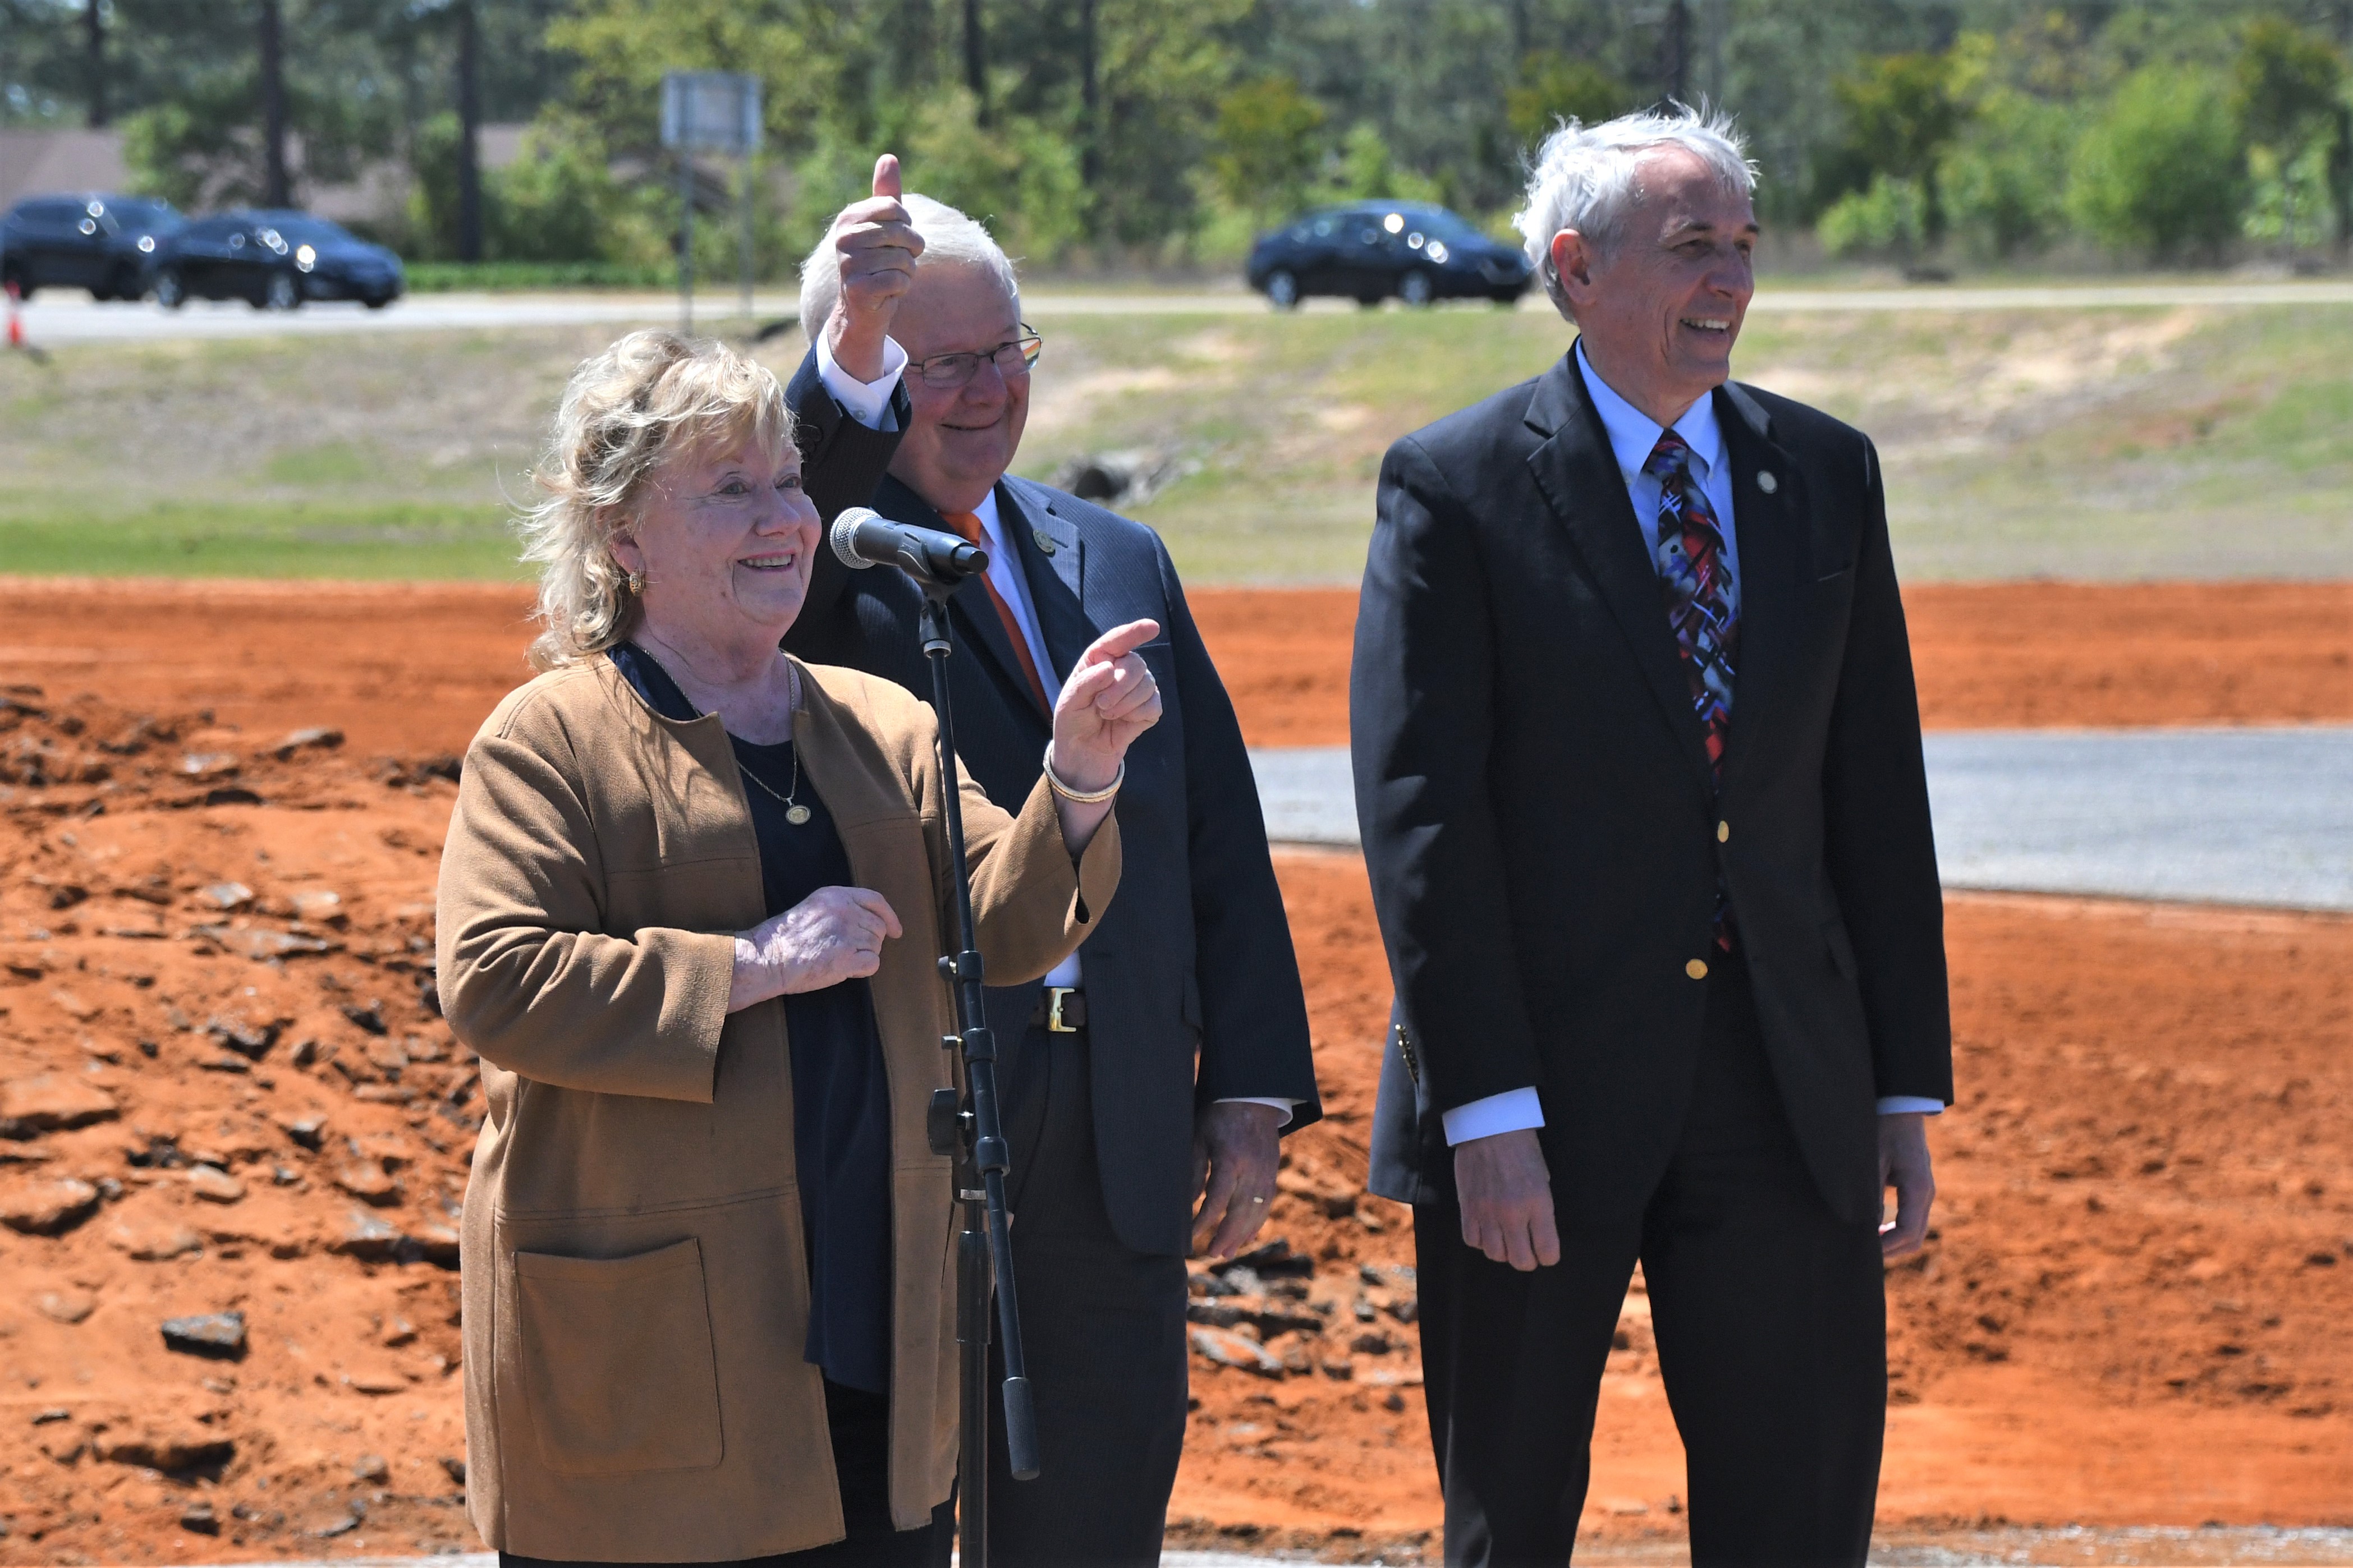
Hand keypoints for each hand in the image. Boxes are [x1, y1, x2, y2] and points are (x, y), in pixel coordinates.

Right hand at [729, 885, 902, 1010]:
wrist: (767, 958)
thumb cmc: (786, 937)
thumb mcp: (813, 908)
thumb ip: (840, 908)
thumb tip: (868, 921)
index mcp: (835, 895)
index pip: (875, 900)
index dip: (889, 916)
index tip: (895, 930)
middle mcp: (844, 911)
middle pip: (877, 928)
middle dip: (870, 942)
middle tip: (849, 952)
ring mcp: (845, 934)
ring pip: (875, 947)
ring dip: (863, 956)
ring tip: (839, 959)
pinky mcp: (845, 958)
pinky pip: (872, 964)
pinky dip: (863, 970)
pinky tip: (846, 970)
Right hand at [824, 154, 923, 382]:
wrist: (862, 309)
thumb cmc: (877, 262)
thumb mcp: (883, 226)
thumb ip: (886, 195)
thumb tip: (889, 157)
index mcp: (849, 218)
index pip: (896, 209)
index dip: (907, 225)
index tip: (897, 237)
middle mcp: (843, 238)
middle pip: (902, 234)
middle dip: (910, 250)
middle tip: (898, 260)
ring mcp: (848, 264)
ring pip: (903, 259)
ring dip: (906, 272)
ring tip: (890, 276)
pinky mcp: (858, 289)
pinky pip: (899, 281)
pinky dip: (901, 288)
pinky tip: (887, 292)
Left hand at [1050, 619, 1162, 792]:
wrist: (1082, 752)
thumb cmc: (1073, 720)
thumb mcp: (1069, 701)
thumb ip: (1087, 682)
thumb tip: (1110, 668)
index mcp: (1100, 659)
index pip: (1119, 640)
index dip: (1136, 632)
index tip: (1152, 627)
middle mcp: (1122, 669)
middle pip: (1136, 664)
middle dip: (1120, 686)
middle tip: (1101, 705)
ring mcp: (1139, 688)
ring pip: (1147, 684)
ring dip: (1125, 704)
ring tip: (1106, 715)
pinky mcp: (1149, 708)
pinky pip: (1153, 705)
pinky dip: (1136, 715)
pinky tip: (1123, 722)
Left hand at [1189, 1101, 1283, 1259]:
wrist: (1253, 1095)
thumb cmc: (1219, 1114)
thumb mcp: (1200, 1137)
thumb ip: (1195, 1171)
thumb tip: (1187, 1203)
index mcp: (1231, 1159)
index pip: (1218, 1200)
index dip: (1205, 1221)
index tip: (1191, 1236)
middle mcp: (1253, 1169)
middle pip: (1241, 1212)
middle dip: (1227, 1236)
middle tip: (1213, 1254)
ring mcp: (1267, 1171)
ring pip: (1257, 1211)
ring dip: (1242, 1234)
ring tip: (1227, 1252)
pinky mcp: (1273, 1171)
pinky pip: (1267, 1203)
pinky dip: (1257, 1222)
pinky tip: (1248, 1235)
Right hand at [1454, 1128, 1559, 1270]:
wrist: (1488, 1126)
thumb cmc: (1521, 1147)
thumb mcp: (1542, 1177)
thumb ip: (1540, 1208)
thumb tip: (1537, 1233)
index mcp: (1538, 1203)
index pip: (1547, 1251)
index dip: (1549, 1256)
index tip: (1546, 1252)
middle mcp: (1513, 1213)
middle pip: (1520, 1261)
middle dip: (1527, 1260)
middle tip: (1528, 1250)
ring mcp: (1487, 1212)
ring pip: (1495, 1254)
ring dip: (1503, 1250)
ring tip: (1506, 1237)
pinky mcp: (1467, 1208)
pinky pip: (1472, 1240)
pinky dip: (1481, 1240)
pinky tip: (1487, 1228)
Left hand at [1879, 1111, 1935, 1260]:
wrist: (1901, 1106)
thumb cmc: (1884, 1129)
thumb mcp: (1873, 1161)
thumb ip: (1871, 1194)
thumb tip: (1865, 1228)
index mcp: (1918, 1188)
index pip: (1907, 1232)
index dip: (1886, 1248)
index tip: (1864, 1253)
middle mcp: (1926, 1193)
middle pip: (1914, 1238)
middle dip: (1890, 1251)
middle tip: (1862, 1255)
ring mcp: (1925, 1191)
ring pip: (1915, 1231)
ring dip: (1893, 1242)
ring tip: (1867, 1245)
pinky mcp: (1918, 1187)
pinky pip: (1912, 1219)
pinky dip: (1896, 1230)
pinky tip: (1875, 1229)